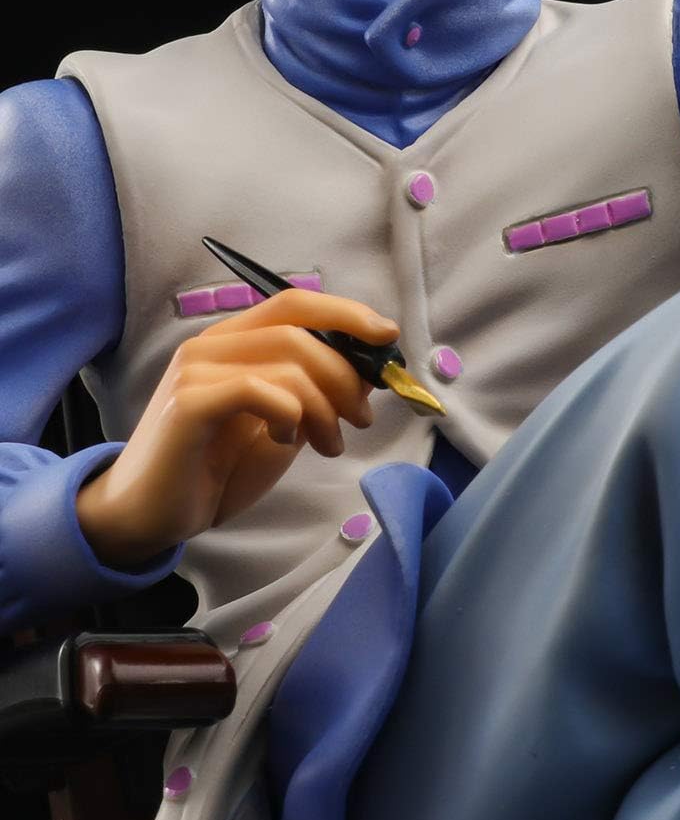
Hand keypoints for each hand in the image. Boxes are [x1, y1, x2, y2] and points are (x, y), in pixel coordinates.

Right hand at [75, 289, 400, 566]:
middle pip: (301, 333)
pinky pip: (260, 390)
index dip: (347, 313)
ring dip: (326, 408)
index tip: (388, 336)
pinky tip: (286, 439)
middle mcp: (211, 345)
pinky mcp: (189, 403)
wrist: (152, 517)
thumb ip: (320, 392)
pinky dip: (290, 414)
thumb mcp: (287, 425)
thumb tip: (373, 367)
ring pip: (289, 365)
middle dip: (347, 375)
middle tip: (363, 418)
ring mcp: (196, 370)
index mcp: (234, 340)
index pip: (296, 302)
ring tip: (331, 444)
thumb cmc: (218, 469)